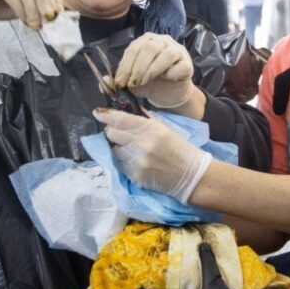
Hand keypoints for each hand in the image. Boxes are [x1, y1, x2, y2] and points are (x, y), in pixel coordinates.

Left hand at [94, 109, 211, 203]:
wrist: (192, 176)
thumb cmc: (181, 149)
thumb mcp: (166, 129)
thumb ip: (146, 121)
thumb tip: (127, 113)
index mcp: (151, 128)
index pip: (121, 119)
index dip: (106, 115)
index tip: (97, 112)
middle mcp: (141, 144)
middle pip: (112, 134)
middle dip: (113, 131)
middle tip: (118, 133)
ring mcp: (137, 161)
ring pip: (115, 150)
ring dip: (120, 148)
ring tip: (132, 150)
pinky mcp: (135, 176)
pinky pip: (120, 165)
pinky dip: (125, 162)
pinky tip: (136, 161)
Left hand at [111, 33, 194, 108]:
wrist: (170, 92)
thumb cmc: (150, 82)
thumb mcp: (132, 82)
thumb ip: (119, 80)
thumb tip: (104, 82)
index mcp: (145, 41)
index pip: (133, 49)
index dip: (125, 66)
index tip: (120, 82)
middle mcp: (162, 41)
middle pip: (150, 48)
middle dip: (138, 68)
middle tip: (133, 83)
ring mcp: (177, 50)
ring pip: (166, 54)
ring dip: (153, 70)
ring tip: (145, 82)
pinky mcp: (188, 63)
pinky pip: (180, 66)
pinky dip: (171, 74)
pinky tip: (166, 79)